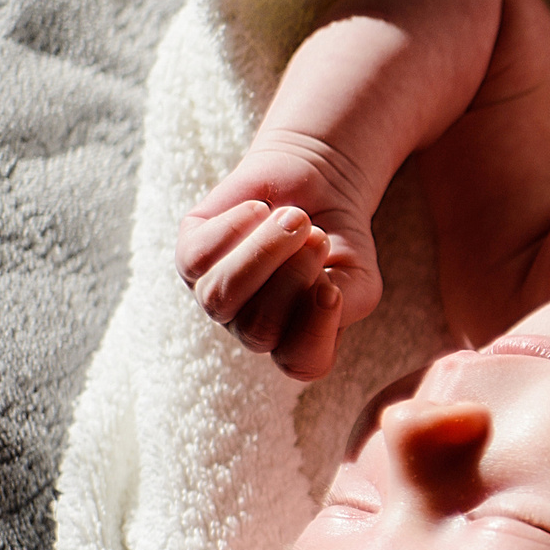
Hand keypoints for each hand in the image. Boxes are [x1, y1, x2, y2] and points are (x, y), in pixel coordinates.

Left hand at [176, 140, 384, 380]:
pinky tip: (260, 208)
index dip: (314, 332)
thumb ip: (348, 302)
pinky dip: (235, 227)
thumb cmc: (338, 239)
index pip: (300, 364)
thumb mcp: (358, 276)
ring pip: (220, 295)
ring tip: (295, 218)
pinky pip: (199, 256)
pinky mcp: (191, 255)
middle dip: (293, 279)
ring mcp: (217, 294)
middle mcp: (251, 325)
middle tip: (319, 237)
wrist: (318, 186)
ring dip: (263, 252)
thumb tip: (322, 295)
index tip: (332, 289)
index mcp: (296, 340)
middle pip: (257, 330)